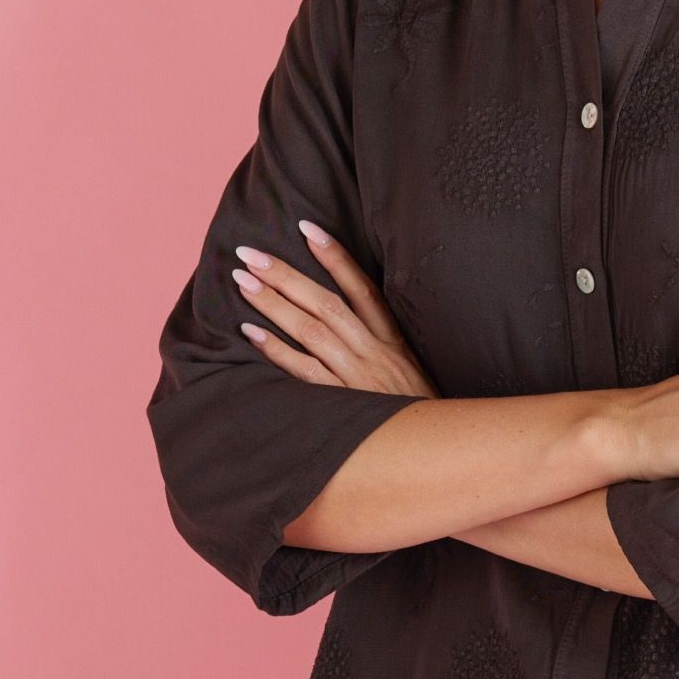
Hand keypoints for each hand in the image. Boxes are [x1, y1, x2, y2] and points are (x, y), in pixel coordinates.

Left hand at [230, 222, 439, 397]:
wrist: (436, 450)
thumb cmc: (419, 412)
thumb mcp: (411, 372)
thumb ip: (384, 346)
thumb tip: (348, 319)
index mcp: (393, 341)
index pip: (362, 289)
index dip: (335, 256)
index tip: (306, 228)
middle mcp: (375, 353)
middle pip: (326, 303)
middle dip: (286, 275)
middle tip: (250, 253)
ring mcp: (358, 377)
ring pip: (312, 331)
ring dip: (274, 304)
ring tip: (242, 281)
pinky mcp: (344, 404)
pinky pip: (305, 372)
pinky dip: (277, 350)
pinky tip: (251, 331)